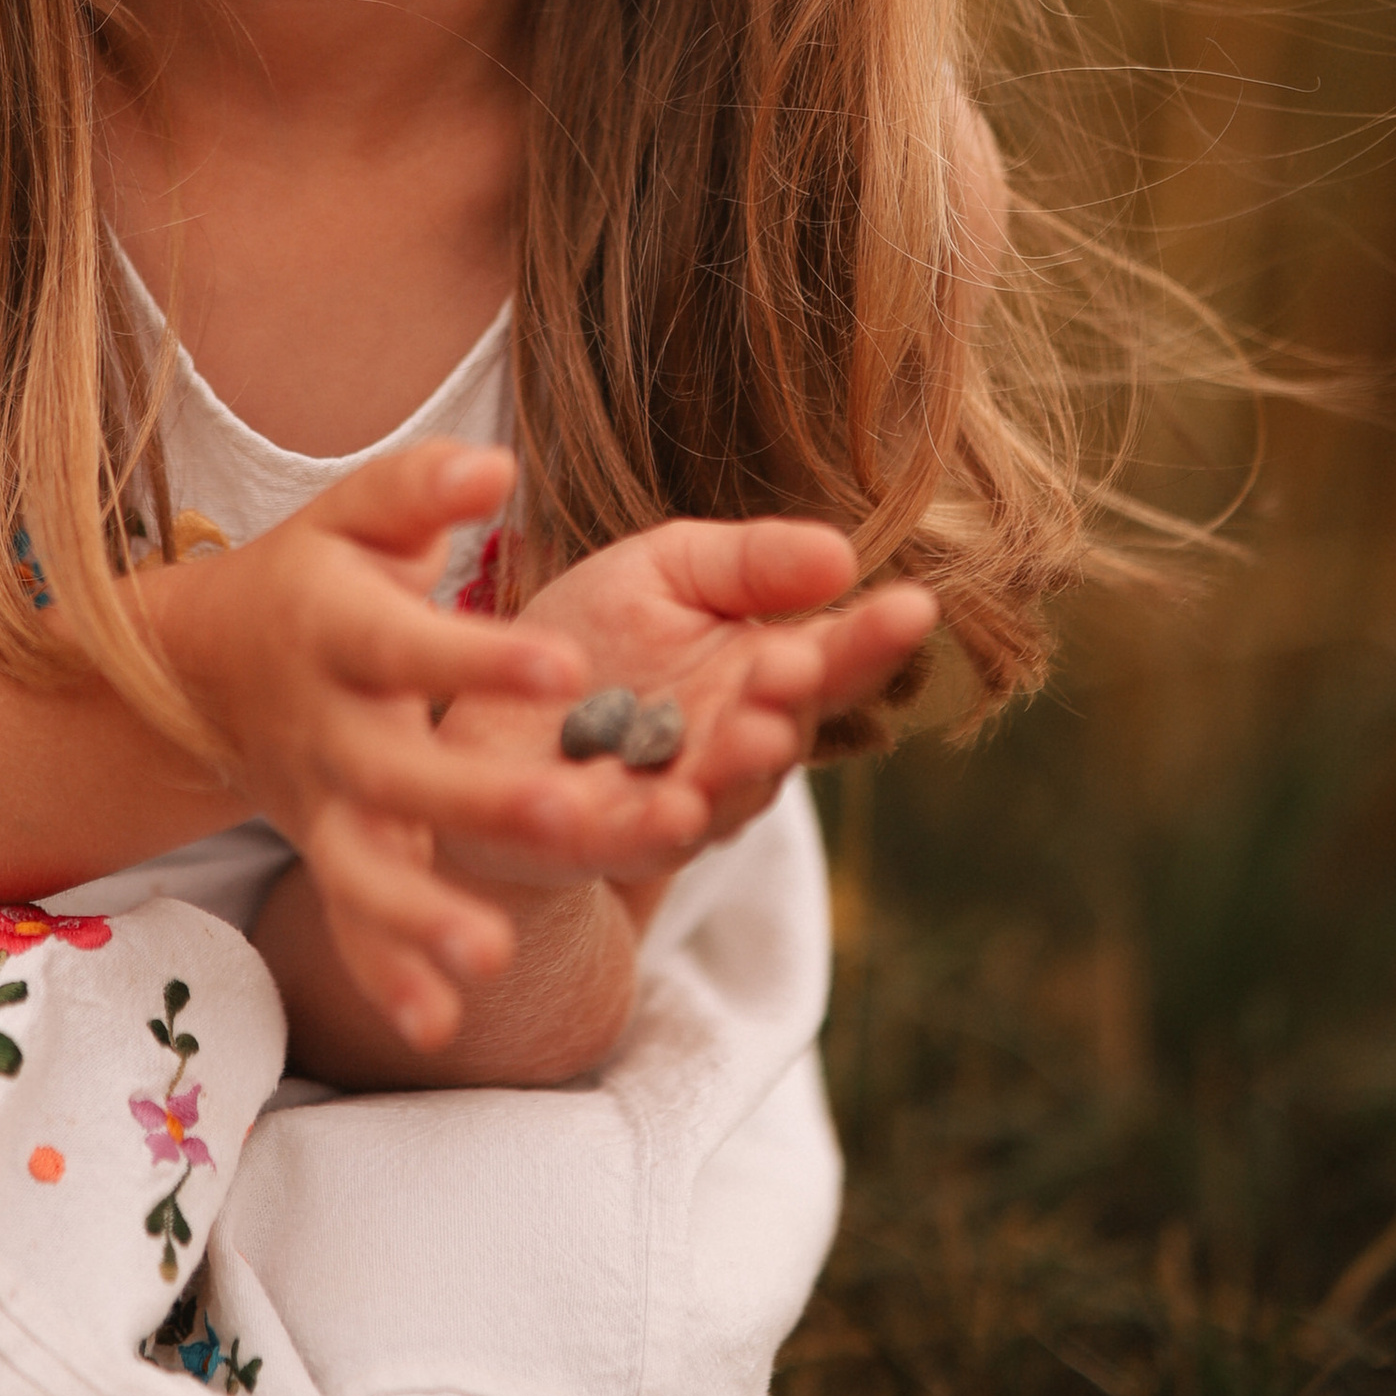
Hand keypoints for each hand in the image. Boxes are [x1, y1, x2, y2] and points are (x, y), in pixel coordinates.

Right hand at [146, 442, 711, 1045]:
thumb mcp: (356, 513)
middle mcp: (326, 724)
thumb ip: (423, 486)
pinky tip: (439, 1027)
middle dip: (480, 798)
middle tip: (570, 818)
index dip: (480, 655)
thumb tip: (496, 465)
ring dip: (422, 916)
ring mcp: (321, 802)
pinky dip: (387, 975)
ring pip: (366, 867)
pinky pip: (350, 926)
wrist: (200, 667)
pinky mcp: (326, 854)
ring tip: (489, 953)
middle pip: (398, 769)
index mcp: (337, 629)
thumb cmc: (311, 574)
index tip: (569, 662)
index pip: (409, 643)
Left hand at [459, 517, 935, 878]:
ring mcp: (673, 801)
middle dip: (794, 699)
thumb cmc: (588, 641)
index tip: (915, 606)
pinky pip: (634, 841)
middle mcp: (731, 746)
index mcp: (760, 675)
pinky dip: (657, 829)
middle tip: (798, 665)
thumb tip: (846, 554)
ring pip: (723, 794)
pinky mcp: (597, 839)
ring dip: (740, 769)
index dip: (875, 637)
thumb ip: (752, 564)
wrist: (480, 715)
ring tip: (756, 734)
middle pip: (784, 729)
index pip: (835, 657)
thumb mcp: (667, 572)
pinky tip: (676, 811)